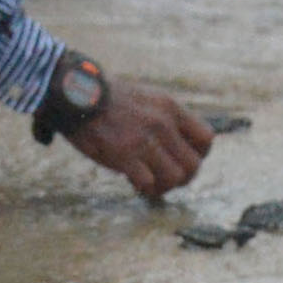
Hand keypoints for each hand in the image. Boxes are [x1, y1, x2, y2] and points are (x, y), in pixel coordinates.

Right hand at [64, 79, 213, 200]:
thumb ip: (165, 119)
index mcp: (171, 108)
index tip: (183, 159)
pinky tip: (132, 181)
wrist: (77, 94)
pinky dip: (143, 188)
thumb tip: (177, 145)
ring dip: (164, 186)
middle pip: (194, 165)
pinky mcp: (124, 156)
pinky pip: (148, 184)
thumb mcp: (147, 98)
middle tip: (166, 178)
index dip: (199, 155)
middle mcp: (163, 124)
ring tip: (150, 182)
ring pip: (175, 178)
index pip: (206, 139)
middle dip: (183, 178)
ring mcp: (144, 141)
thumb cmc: (108, 98)